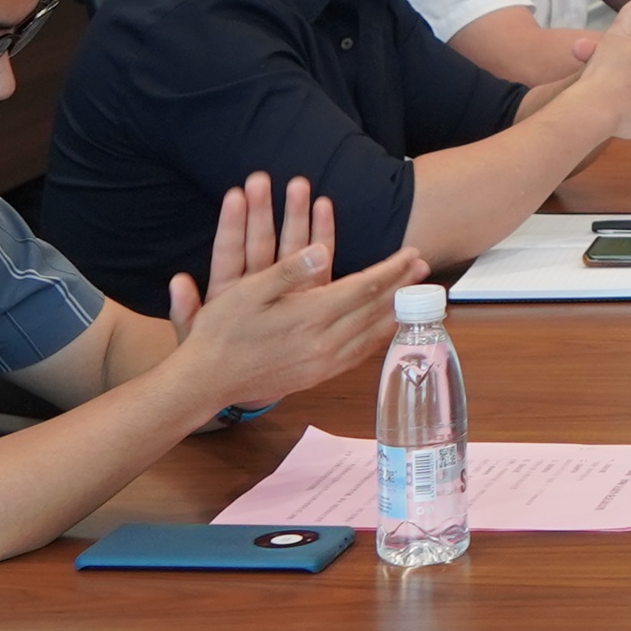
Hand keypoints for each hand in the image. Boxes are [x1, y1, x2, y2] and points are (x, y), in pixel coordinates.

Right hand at [166, 174, 419, 403]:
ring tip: (414, 298)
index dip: (391, 269)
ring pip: (372, 335)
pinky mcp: (316, 378)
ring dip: (395, 313)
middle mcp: (324, 343)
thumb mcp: (248, 291)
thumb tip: (322, 249)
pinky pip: (358, 355)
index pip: (363, 288)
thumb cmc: (222, 332)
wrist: (206, 381)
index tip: (413, 253)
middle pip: (374, 311)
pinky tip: (384, 331)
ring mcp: (322, 364)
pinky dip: (378, 339)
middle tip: (424, 270)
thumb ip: (288, 270)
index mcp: (310, 317)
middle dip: (401, 288)